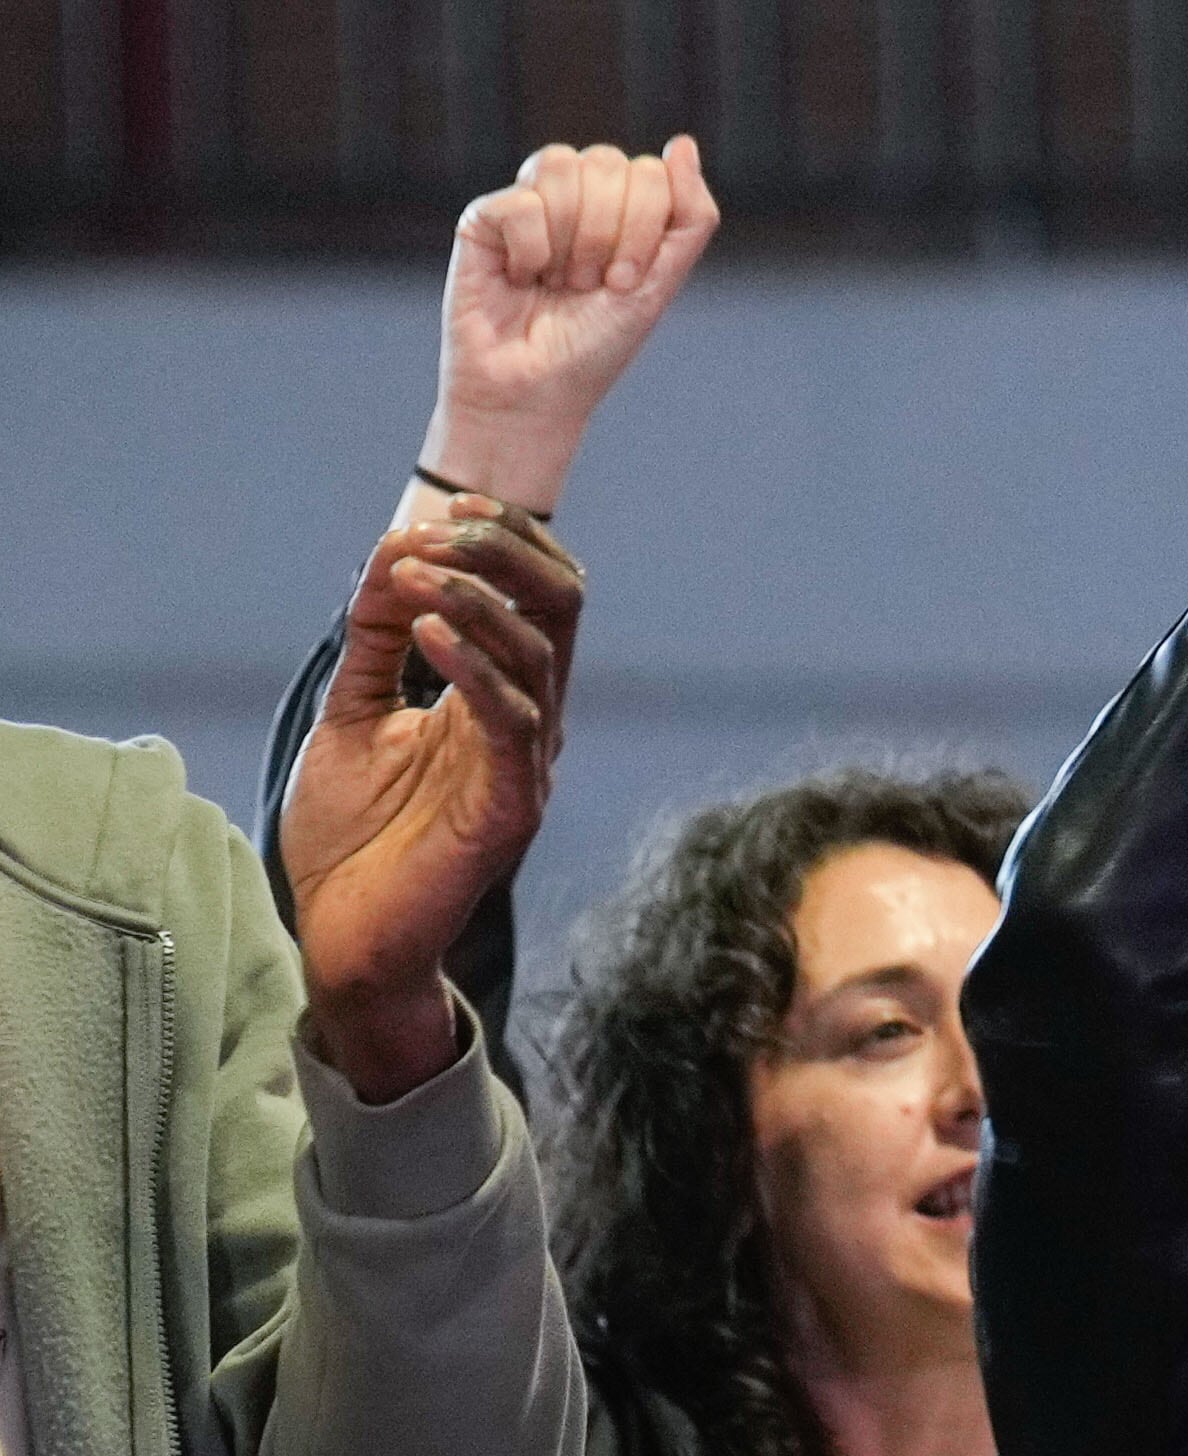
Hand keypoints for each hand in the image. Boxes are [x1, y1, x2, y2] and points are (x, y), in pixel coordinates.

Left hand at [282, 508, 584, 1099]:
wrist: (349, 937)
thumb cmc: (356, 838)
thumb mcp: (355, 712)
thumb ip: (378, 641)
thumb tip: (393, 555)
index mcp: (504, 700)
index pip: (543, 599)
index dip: (509, 541)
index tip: (447, 507)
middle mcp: (531, 726)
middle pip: (561, 610)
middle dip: (505, 552)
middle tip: (439, 527)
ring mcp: (527, 768)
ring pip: (538, 655)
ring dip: (473, 598)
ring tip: (410, 573)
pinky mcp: (511, 810)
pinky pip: (512, 722)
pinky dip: (471, 666)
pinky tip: (424, 628)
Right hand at [421, 137, 719, 511]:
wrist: (534, 392)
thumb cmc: (596, 345)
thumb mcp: (659, 285)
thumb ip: (688, 218)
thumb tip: (684, 143)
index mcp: (622, 209)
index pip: (649, 171)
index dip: (645, 229)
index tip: (625, 283)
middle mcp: (576, 197)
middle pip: (608, 162)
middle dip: (610, 236)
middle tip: (591, 285)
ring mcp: (528, 201)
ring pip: (560, 165)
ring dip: (571, 241)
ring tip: (558, 282)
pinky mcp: (483, 217)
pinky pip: (520, 202)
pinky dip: (530, 251)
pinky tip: (520, 278)